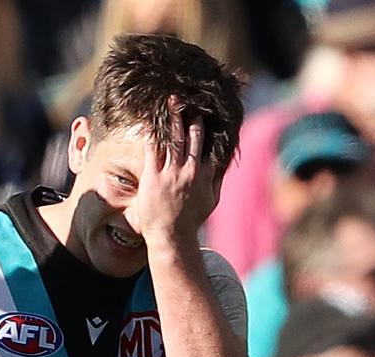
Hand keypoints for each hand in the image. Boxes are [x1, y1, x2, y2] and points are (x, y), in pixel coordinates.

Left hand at [136, 97, 217, 246]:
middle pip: (193, 137)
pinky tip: (151, 122)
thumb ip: (216, 183)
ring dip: (173, 118)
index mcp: (205, 175)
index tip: (206, 113)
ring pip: (174, 139)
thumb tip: (222, 169)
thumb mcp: (211, 202)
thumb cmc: (190, 223)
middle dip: (191, 117)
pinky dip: (154, 134)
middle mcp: (190, 170)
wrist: (171, 237)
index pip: (210, 145)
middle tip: (187, 101)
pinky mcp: (153, 177)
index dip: (208, 129)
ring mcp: (171, 173)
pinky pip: (153, 150)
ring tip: (171, 102)